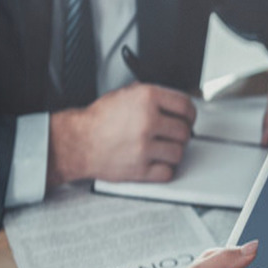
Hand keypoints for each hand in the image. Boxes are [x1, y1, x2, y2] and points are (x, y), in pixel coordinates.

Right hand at [47, 81, 196, 186]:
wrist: (78, 142)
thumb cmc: (99, 120)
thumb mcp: (125, 95)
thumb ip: (152, 97)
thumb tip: (175, 104)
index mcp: (146, 98)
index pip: (186, 106)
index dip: (189, 115)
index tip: (188, 119)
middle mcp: (147, 121)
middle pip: (184, 131)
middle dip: (180, 134)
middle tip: (172, 136)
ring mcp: (144, 146)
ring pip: (179, 153)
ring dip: (173, 152)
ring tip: (161, 149)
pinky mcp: (140, 169)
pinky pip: (167, 172)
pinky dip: (164, 169)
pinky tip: (156, 162)